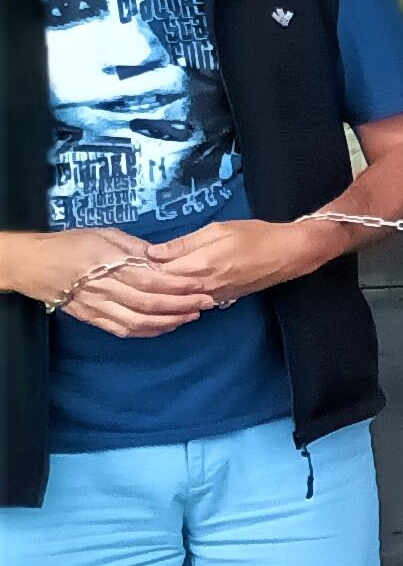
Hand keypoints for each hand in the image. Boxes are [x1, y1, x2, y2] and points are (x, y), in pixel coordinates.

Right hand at [0, 229, 204, 334]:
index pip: (152, 279)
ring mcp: (97, 306)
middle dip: (181, 305)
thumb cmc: (72, 244)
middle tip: (205, 303)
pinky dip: (146, 331)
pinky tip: (164, 326)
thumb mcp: (105, 234)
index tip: (200, 285)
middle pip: (149, 303)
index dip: (178, 285)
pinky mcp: (90, 317)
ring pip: (138, 321)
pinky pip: (121, 329)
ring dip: (168, 321)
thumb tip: (161, 256)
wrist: (35, 264)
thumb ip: (135, 247)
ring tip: (191, 316)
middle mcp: (105, 288)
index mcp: (110, 264)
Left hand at [141, 217, 338, 308]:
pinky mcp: (219, 299)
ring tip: (141, 285)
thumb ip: (184, 244)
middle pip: (162, 291)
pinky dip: (174, 297)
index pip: (157, 274)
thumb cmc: (256, 235)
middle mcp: (201, 287)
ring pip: (174, 299)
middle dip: (143, 284)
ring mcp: (210, 296)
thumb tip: (152, 253)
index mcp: (198, 267)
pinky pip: (189, 301)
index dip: (138, 269)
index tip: (124, 261)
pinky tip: (166, 291)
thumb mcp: (218, 230)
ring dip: (157, 293)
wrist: (289, 254)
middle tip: (126, 275)